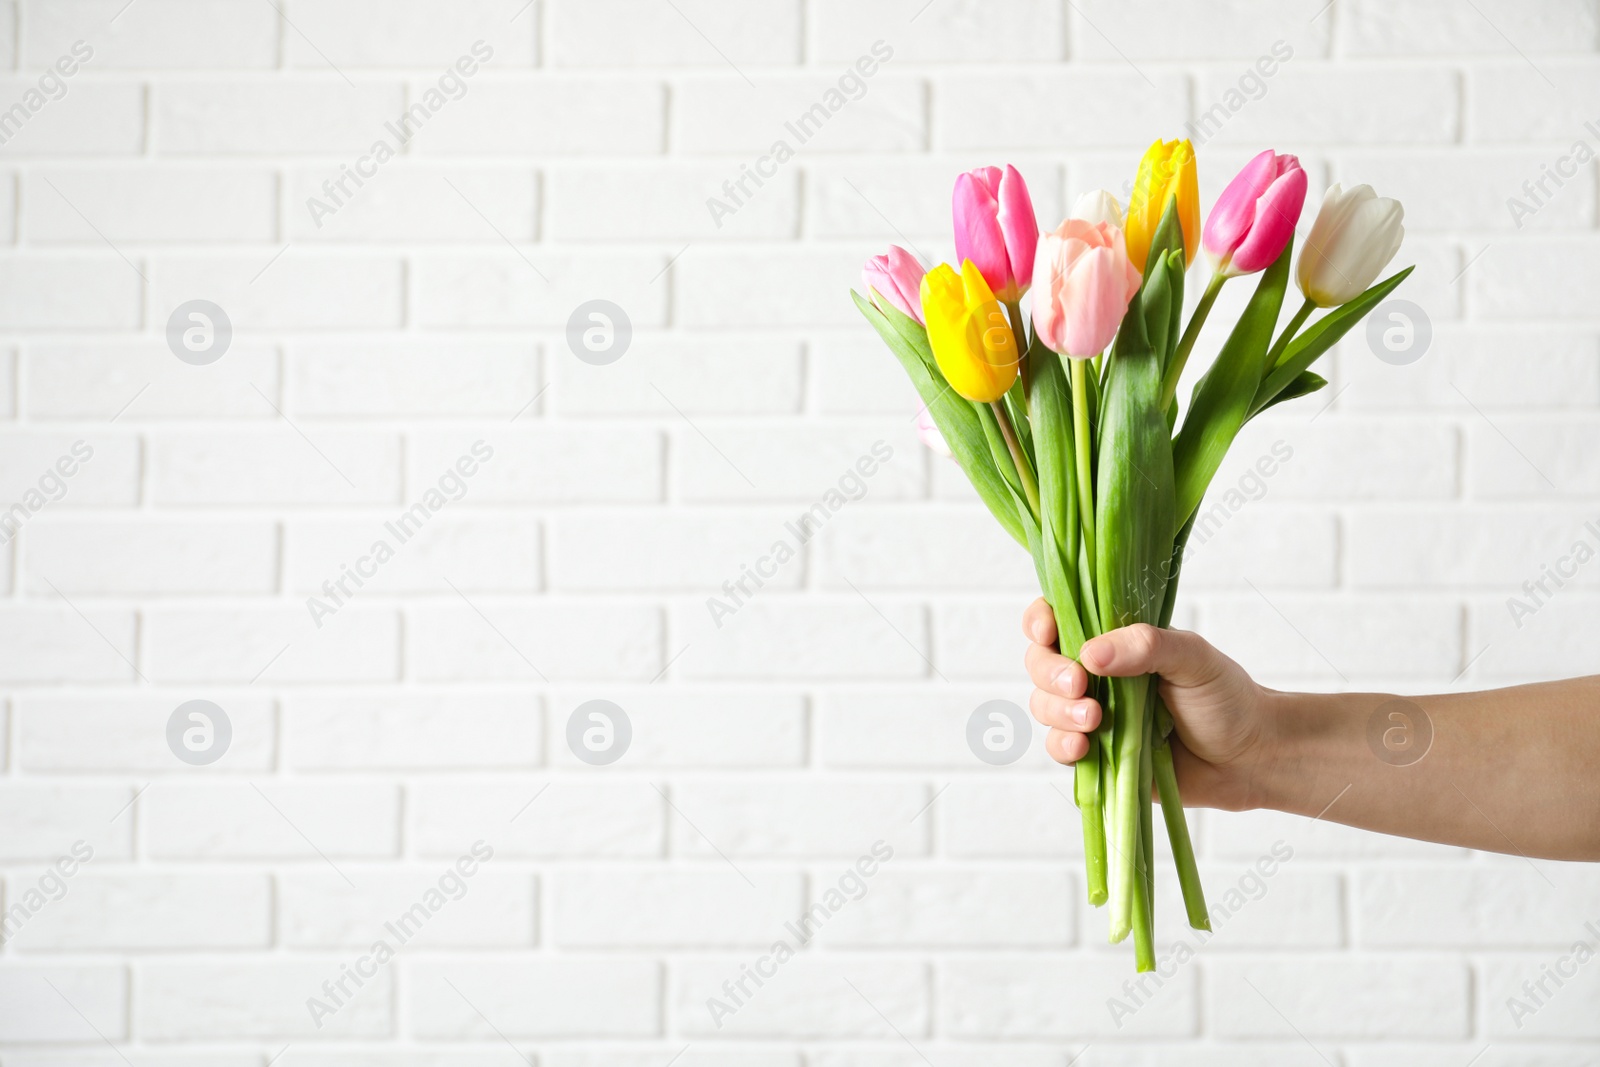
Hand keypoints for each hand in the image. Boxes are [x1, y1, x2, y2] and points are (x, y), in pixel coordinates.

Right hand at [1022, 598, 1274, 810]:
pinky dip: (1062, 746)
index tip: (1047, 632)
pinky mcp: (1097, 756)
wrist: (1249, 759)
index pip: (1060, 618)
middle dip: (1050, 673)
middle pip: (1041, 663)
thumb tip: (1090, 654)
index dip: (1041, 621)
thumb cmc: (1226, 699)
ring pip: (1045, 706)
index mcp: (1115, 640)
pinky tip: (1083, 748)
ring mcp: (1093, 715)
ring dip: (1058, 712)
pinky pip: (1059, 748)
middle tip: (1078, 685)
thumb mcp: (1193, 658)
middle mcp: (1097, 675)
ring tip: (1094, 721)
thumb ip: (1146, 646)